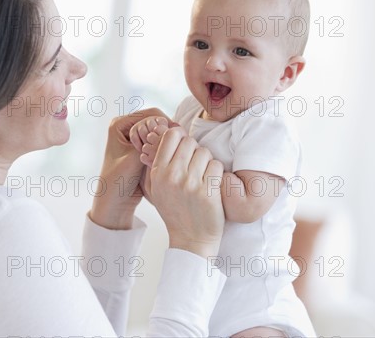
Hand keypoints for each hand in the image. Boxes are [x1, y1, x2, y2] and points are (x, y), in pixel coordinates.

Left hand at [90, 108, 170, 229]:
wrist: (115, 201)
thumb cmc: (118, 181)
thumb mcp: (135, 158)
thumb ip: (151, 141)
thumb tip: (168, 124)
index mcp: (119, 123)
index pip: (151, 114)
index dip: (165, 125)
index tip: (170, 143)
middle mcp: (127, 127)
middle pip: (157, 121)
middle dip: (166, 134)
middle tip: (169, 151)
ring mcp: (135, 137)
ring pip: (160, 132)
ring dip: (166, 142)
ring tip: (166, 156)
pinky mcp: (143, 147)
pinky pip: (160, 142)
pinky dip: (165, 149)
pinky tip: (168, 159)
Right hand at [147, 127, 224, 257]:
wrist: (191, 240)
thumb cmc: (175, 211)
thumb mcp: (157, 187)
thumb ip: (159, 162)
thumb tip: (165, 133)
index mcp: (158, 172)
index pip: (171, 135)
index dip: (180, 138)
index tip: (184, 149)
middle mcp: (172, 176)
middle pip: (190, 142)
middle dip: (195, 151)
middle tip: (195, 166)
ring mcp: (190, 184)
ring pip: (205, 153)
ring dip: (207, 163)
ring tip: (203, 178)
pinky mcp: (208, 192)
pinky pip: (216, 167)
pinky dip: (217, 174)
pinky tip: (211, 186)